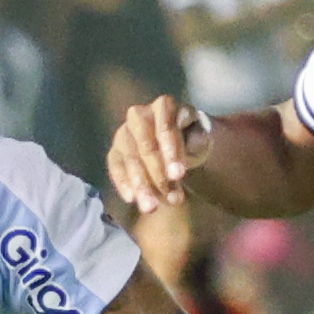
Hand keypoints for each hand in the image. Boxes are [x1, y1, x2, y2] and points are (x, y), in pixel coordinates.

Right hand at [108, 95, 213, 214]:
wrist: (177, 149)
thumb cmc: (190, 141)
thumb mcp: (199, 141)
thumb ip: (192, 148)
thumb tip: (178, 169)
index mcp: (165, 106)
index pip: (165, 126)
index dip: (171, 151)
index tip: (179, 175)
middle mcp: (140, 114)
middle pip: (145, 144)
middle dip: (156, 172)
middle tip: (168, 197)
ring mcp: (125, 132)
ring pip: (130, 158)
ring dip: (141, 185)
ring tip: (151, 207)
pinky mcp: (115, 150)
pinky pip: (115, 166)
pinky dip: (123, 183)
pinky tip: (131, 199)